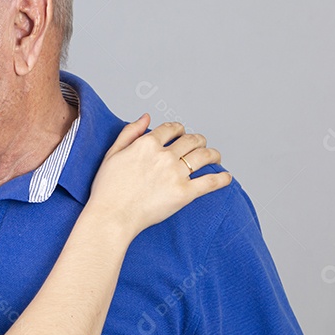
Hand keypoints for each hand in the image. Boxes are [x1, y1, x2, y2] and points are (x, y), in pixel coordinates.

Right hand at [87, 114, 230, 238]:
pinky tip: (226, 177)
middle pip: (191, 140)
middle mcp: (164, 156)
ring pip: (204, 155)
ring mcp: (176, 174)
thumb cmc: (107, 189)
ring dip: (213, 154)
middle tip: (200, 144)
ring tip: (215, 157)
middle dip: (198, 140)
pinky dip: (222, 178)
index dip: (178, 129)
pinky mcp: (185, 193)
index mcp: (147, 144)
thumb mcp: (112, 154)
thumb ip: (130, 133)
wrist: (111, 216)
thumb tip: (146, 117)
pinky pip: (211, 181)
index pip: (171, 128)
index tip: (180, 133)